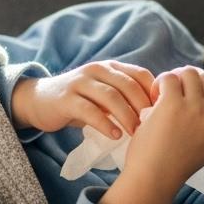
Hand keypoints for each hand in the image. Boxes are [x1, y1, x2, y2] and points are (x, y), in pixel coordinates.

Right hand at [11, 60, 154, 137]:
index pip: (140, 74)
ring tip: (135, 134)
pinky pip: (89, 110)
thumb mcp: (103, 95)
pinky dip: (104, 124)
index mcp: (110, 67)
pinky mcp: (66, 99)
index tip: (163, 114)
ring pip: (110, 96)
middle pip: (127, 85)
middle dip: (143, 107)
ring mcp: (80, 83)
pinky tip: (114, 136)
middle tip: (153, 128)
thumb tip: (157, 114)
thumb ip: (124, 98)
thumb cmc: (79, 101)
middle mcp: (96, 70)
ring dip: (126, 116)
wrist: (40, 101)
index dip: (153, 93)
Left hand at [100, 67, 203, 203]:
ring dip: (174, 79)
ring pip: (188, 73)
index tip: (187, 98)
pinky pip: (169, 78)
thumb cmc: (175, 164)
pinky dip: (159, 83)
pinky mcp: (173, 104)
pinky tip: (153, 97)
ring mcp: (196, 107)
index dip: (202, 89)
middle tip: (172, 94)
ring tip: (162, 95)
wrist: (155, 179)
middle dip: (188, 81)